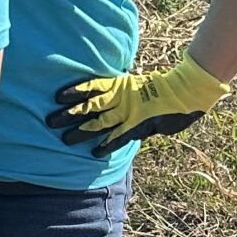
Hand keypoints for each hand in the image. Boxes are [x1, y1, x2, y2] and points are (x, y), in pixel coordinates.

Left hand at [46, 49, 231, 152]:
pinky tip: (94, 153)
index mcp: (119, 85)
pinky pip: (120, 137)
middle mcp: (121, 99)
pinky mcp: (140, 126)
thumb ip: (121, 89)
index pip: (92, 86)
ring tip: (64, 140)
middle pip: (89, 106)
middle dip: (69, 114)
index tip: (57, 96)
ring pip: (100, 123)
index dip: (75, 91)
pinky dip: (107, 145)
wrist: (187, 90)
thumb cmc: (161, 86)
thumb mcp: (137, 83)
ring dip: (82, 132)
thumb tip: (106, 91)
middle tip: (49, 120)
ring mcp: (130, 113)